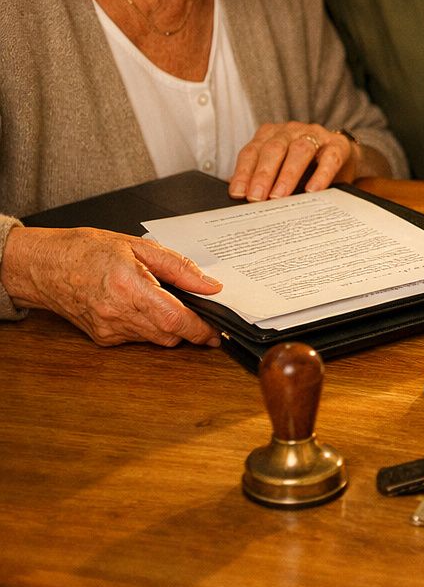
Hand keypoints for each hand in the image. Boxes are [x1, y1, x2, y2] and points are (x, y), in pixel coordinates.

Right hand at [1, 226, 220, 346]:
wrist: (44, 265)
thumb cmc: (86, 250)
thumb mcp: (138, 246)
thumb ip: (178, 267)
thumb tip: (209, 285)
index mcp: (129, 287)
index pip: (175, 319)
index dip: (200, 328)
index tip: (216, 330)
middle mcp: (117, 313)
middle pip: (169, 335)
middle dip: (189, 328)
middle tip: (198, 313)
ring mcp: (108, 329)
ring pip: (155, 340)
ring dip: (169, 327)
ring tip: (165, 302)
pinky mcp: (102, 338)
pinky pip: (137, 339)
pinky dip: (148, 327)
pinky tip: (140, 307)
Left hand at [229, 121, 358, 200]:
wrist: (342, 154)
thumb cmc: (306, 164)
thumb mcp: (280, 166)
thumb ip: (261, 177)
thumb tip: (239, 193)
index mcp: (272, 134)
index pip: (252, 151)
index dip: (244, 172)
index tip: (238, 193)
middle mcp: (291, 131)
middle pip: (274, 149)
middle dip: (263, 175)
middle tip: (256, 197)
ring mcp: (316, 136)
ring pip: (299, 150)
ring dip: (287, 175)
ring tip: (279, 196)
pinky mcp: (338, 145)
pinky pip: (329, 158)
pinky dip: (320, 175)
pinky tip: (312, 190)